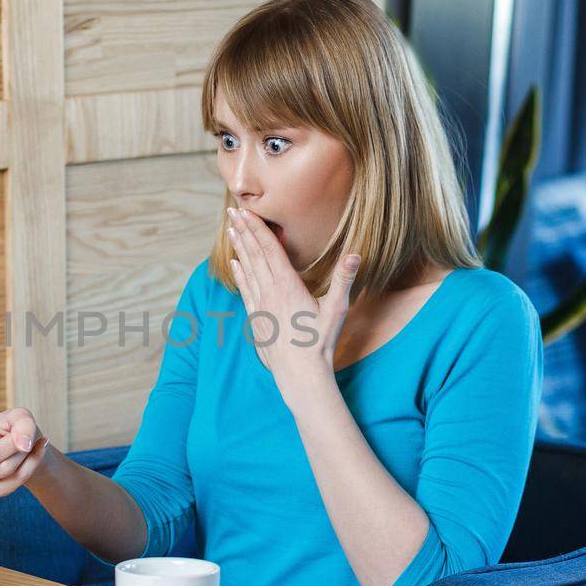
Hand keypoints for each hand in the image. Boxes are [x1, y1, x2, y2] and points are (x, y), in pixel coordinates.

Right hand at [0, 407, 50, 497]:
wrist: (29, 448)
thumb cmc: (19, 429)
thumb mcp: (23, 418)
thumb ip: (24, 426)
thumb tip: (22, 444)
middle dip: (12, 447)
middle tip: (24, 437)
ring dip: (21, 460)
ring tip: (25, 448)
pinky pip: (7, 487)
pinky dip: (26, 473)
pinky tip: (30, 461)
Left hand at [226, 205, 360, 403]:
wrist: (300, 374)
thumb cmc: (320, 342)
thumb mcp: (337, 309)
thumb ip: (344, 279)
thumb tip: (355, 255)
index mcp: (288, 285)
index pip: (269, 249)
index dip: (257, 228)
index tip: (245, 212)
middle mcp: (270, 292)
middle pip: (254, 255)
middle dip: (244, 231)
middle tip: (232, 211)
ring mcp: (261, 305)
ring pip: (247, 270)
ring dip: (239, 248)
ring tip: (231, 230)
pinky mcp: (257, 318)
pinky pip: (245, 289)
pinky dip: (238, 273)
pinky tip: (234, 263)